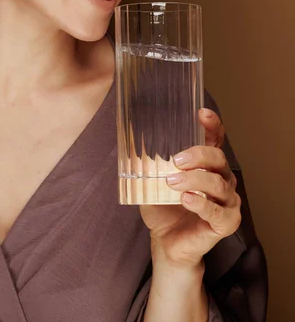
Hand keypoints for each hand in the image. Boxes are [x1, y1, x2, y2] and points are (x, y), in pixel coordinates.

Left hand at [139, 108, 241, 268]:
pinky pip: (218, 212)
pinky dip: (202, 204)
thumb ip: (146, 164)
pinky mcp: (225, 223)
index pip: (216, 139)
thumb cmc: (163, 208)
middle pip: (219, 159)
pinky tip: (187, 199)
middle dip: (198, 155)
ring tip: (172, 182)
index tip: (202, 113)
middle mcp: (222, 179)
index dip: (212, 125)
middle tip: (176, 160)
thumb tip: (127, 144)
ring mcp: (227, 202)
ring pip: (218, 184)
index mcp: (208, 165)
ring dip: (195, 180)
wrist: (166, 242)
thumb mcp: (151, 181)